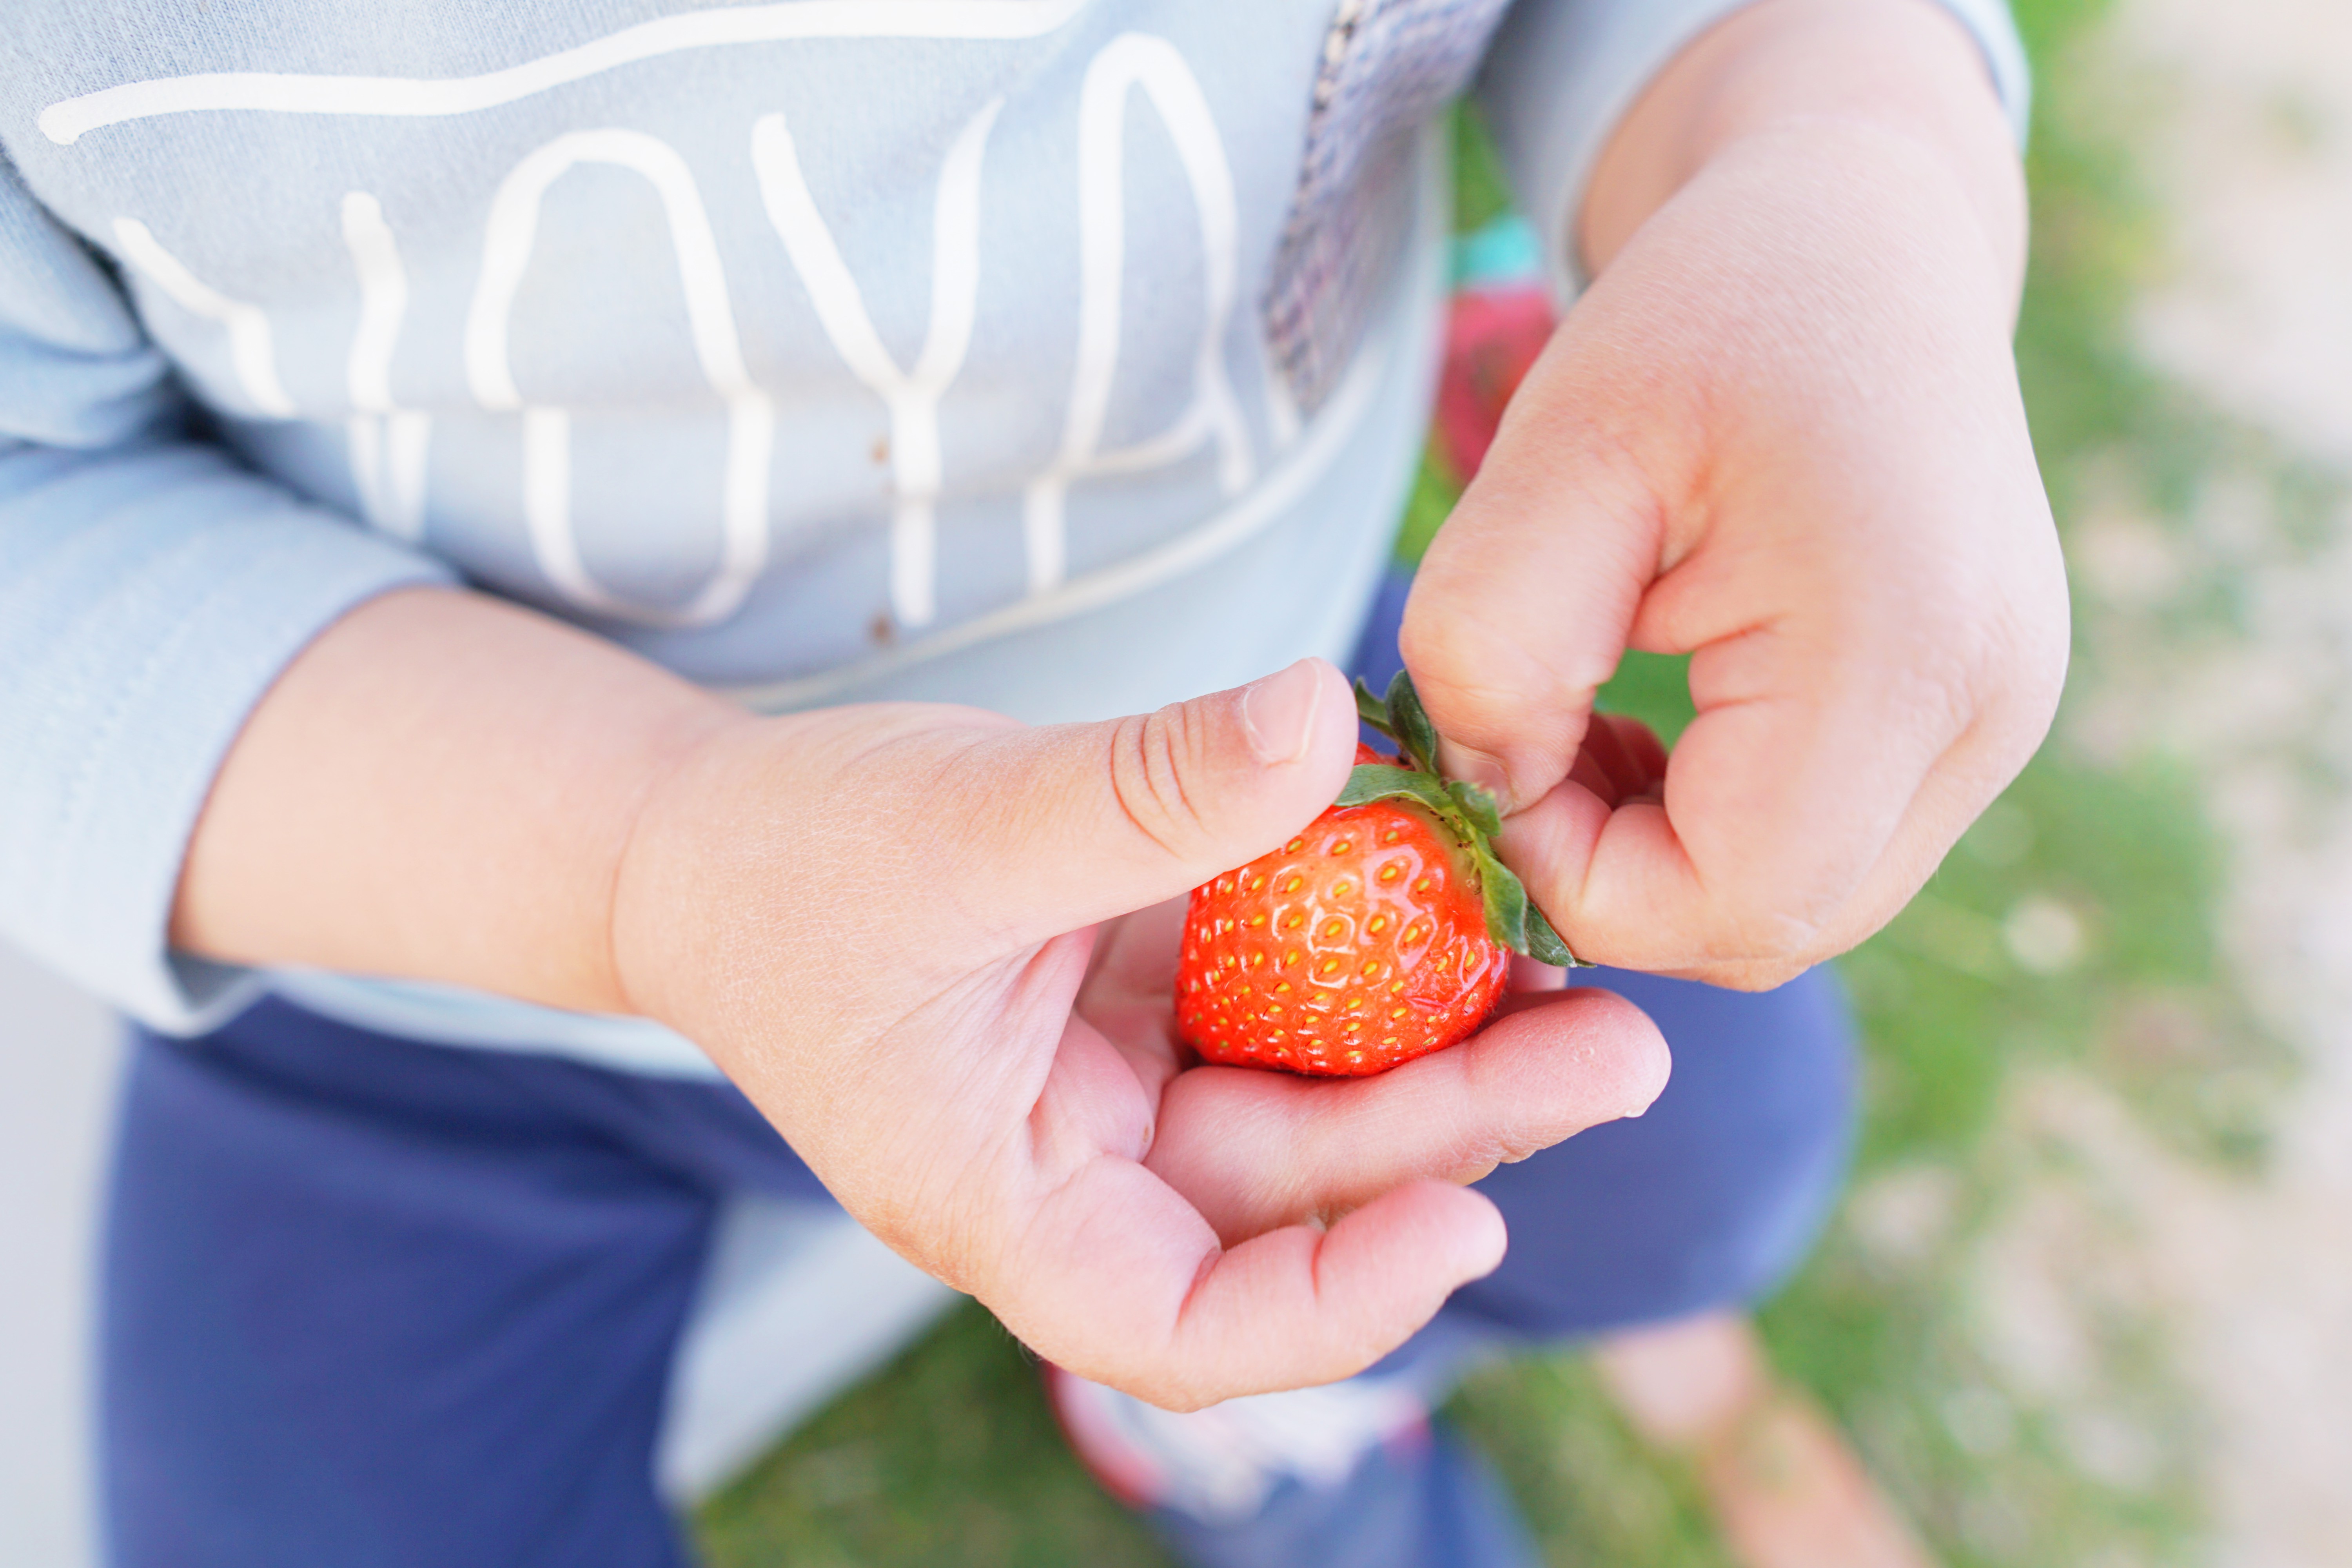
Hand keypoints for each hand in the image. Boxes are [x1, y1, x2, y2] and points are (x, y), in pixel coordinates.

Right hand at [611, 657, 1668, 1407]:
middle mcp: (1089, 1168)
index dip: (1333, 1306)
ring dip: (1451, 1043)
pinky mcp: (1157, 995)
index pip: (1185, 1328)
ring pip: (1315, 1092)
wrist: (711, 838)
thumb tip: (1320, 718)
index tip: (1463, 1223)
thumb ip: (1137, 793)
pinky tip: (1475, 895)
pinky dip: (1375, 954)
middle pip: (1297, 1193)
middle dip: (1459, 1129)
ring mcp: (1130, 1082)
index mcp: (1012, 1203)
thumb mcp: (956, 826)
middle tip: (1622, 1051)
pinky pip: (1288, 995)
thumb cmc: (788, 866)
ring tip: (1590, 982)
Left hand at [1403, 0, 2065, 986]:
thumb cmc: (1704, 320)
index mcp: (1906, 648)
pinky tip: (1654, 721)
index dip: (1578, 878)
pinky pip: (1820, 851)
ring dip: (1654, 853)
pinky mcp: (1972, 729)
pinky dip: (1708, 825)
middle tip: (1520, 749)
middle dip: (1610, 875)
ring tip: (1584, 718)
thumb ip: (1494, 640)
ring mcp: (1998, 730)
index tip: (1494, 765)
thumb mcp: (1559, 446)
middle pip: (1766, 924)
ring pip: (1791, 903)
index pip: (1734, 900)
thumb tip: (1489, 800)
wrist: (1851, 244)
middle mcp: (1988, 714)